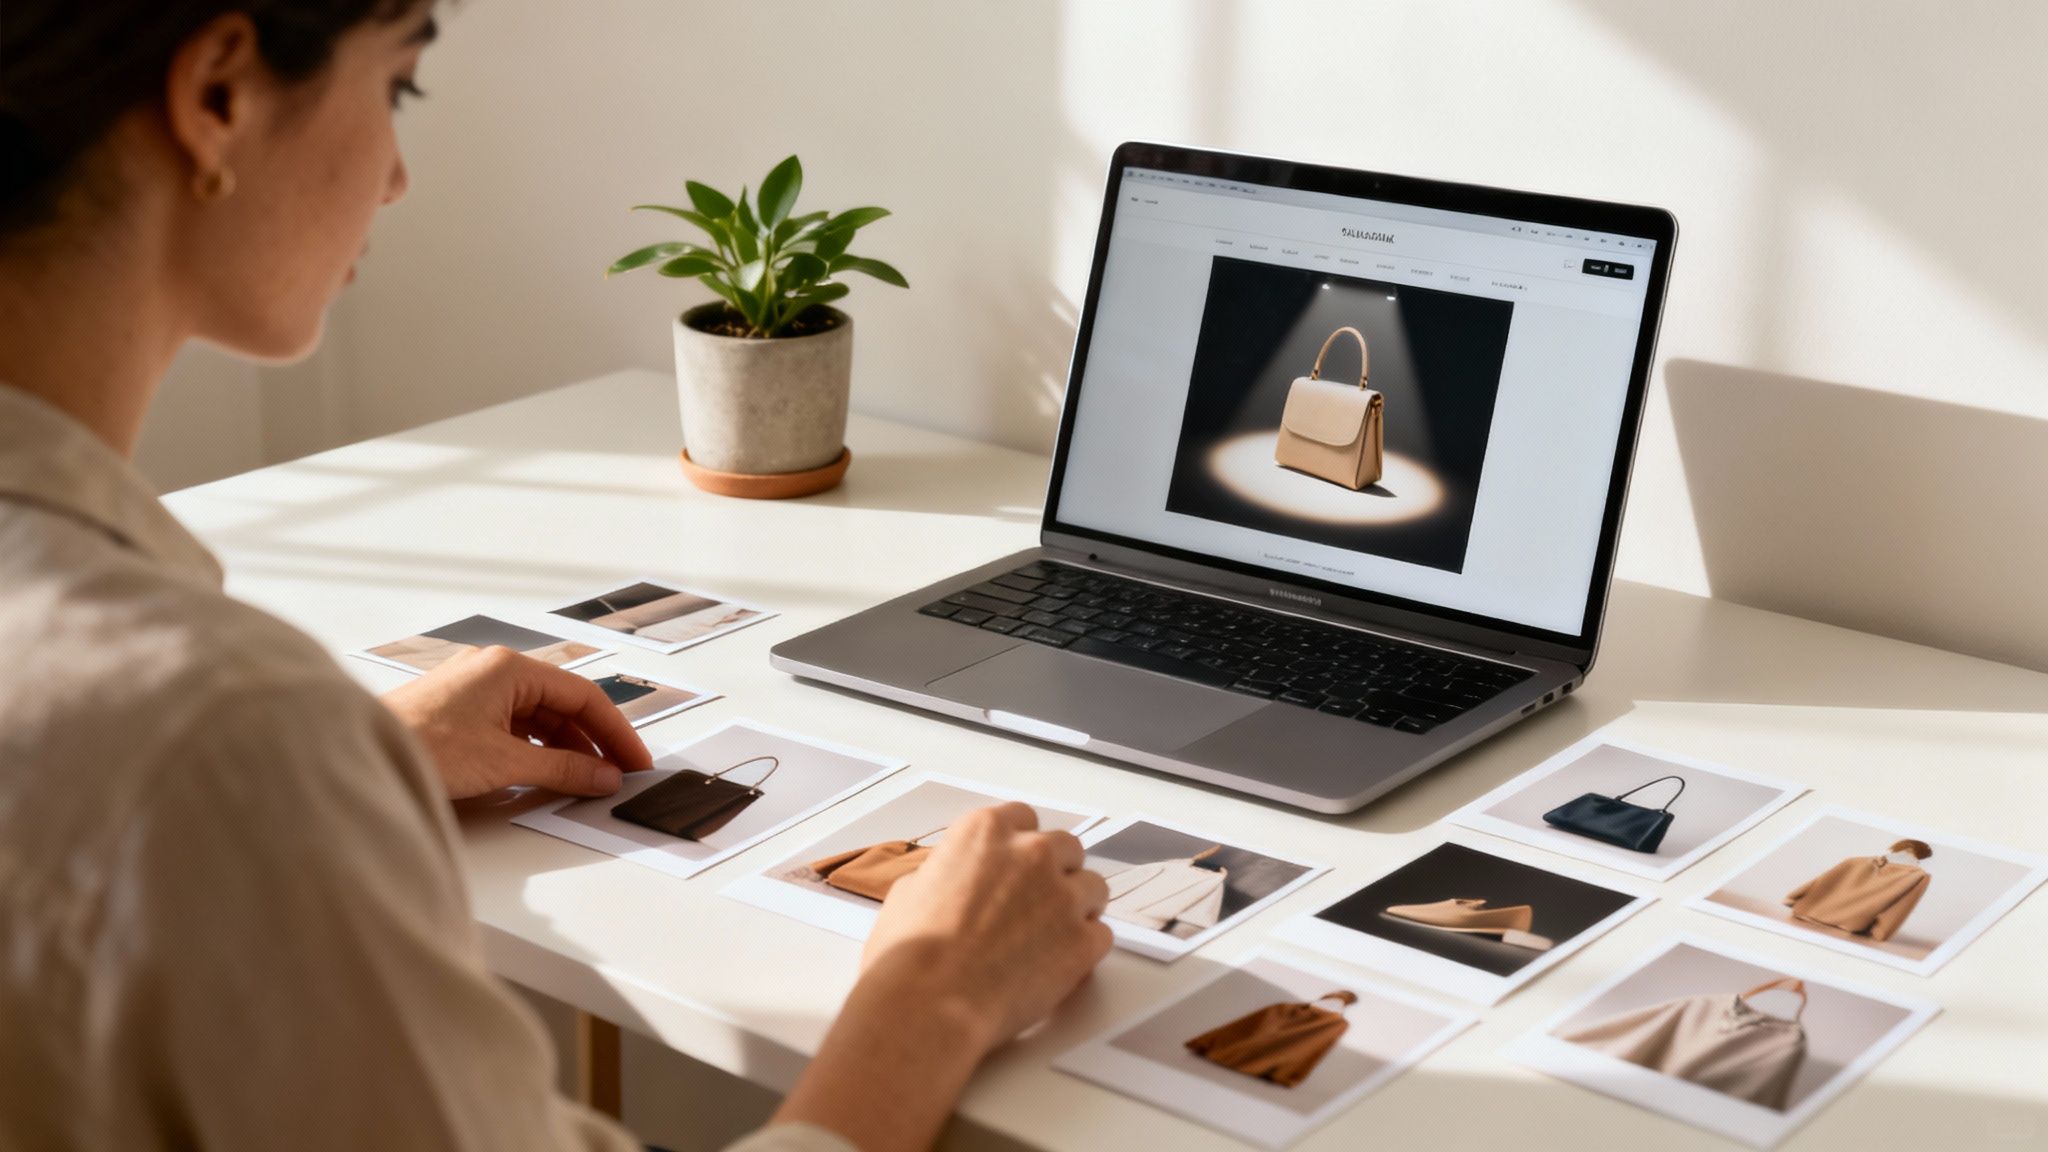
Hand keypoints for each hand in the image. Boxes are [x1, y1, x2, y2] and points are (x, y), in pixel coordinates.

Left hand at [381, 645, 653, 799]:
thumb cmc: (421, 745)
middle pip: (561, 705)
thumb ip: (562, 769)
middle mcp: (493, 669)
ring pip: (537, 717)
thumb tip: (603, 776)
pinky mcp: (458, 711)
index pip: (582, 695)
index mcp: (509, 667)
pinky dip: (534, 749)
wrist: (359, 755)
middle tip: (615, 776)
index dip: (615, 732)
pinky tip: (544, 773)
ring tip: (584, 781)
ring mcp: (474, 689)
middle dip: (591, 742)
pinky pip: (513, 726)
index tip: (634, 761)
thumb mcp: (504, 762)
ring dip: (563, 748)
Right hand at [861, 802, 1111, 1054]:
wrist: (928, 1003)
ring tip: (1051, 937)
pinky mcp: (1082, 940)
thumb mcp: (910, 892)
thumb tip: (952, 884)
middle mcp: (1031, 853)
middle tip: (1038, 902)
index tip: (1019, 863)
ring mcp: (1062, 895)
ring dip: (1077, 906)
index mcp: (985, 832)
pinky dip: (1085, 947)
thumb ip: (948, 875)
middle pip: (1066, 848)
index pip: (1022, 818)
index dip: (1021, 846)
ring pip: (1093, 887)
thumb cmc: (910, 956)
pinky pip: (1101, 933)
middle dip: (1056, 872)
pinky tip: (1059, 963)